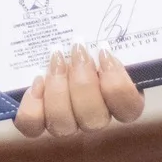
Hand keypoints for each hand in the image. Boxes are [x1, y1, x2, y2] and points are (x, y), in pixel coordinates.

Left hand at [13, 40, 144, 137]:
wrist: (57, 41)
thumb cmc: (88, 38)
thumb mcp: (105, 35)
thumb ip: (113, 42)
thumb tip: (109, 39)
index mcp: (120, 100)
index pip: (129, 109)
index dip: (117, 85)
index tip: (104, 53)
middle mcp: (94, 117)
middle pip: (94, 119)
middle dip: (83, 83)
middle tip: (77, 50)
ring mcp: (66, 123)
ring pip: (64, 125)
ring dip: (58, 90)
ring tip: (56, 59)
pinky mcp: (39, 121)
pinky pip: (33, 125)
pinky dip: (33, 105)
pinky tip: (37, 81)